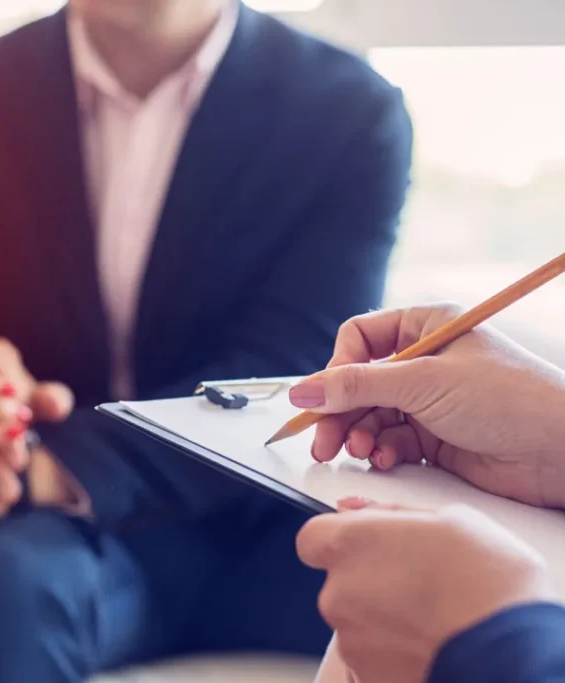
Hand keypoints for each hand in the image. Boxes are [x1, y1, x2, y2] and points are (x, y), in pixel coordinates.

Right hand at [290, 304, 564, 507]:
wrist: (562, 451)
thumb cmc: (511, 399)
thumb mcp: (423, 382)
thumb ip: (357, 386)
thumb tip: (302, 390)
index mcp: (425, 327)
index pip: (359, 339)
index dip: (336, 367)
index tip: (322, 396)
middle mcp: (424, 362)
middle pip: (358, 383)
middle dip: (339, 412)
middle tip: (325, 442)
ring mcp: (429, 401)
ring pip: (370, 416)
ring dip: (359, 435)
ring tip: (361, 452)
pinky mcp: (436, 438)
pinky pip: (391, 442)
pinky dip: (382, 452)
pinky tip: (387, 459)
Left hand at [297, 500, 556, 682]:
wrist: (509, 651)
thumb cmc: (486, 583)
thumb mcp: (448, 519)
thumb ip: (388, 513)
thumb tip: (357, 508)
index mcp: (348, 545)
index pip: (313, 539)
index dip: (342, 542)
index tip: (370, 545)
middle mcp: (337, 591)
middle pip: (339, 582)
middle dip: (369, 581)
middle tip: (418, 582)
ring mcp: (350, 638)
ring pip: (357, 620)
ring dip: (383, 617)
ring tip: (432, 615)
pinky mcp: (366, 673)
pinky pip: (373, 653)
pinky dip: (394, 648)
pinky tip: (430, 640)